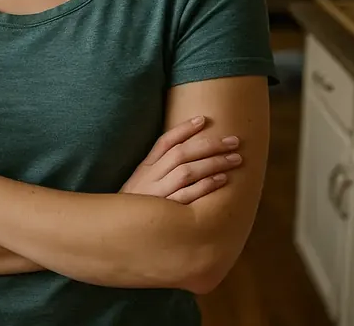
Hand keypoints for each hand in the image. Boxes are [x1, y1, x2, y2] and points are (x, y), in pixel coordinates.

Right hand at [121, 116, 241, 203]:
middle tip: (234, 141)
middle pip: (181, 153)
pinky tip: (222, 179)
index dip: (184, 129)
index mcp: (144, 169)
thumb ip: (158, 171)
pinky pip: (186, 196)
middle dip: (209, 144)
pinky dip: (205, 186)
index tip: (204, 119)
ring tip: (235, 159)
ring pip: (186, 171)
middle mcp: (149, 177)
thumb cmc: (136, 209)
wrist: (118, 233)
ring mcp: (156, 194)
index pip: (164, 142)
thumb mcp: (140, 185)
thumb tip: (186, 156)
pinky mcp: (164, 213)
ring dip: (213, 163)